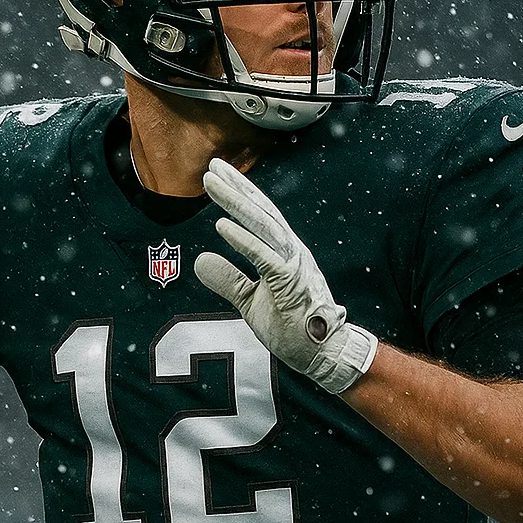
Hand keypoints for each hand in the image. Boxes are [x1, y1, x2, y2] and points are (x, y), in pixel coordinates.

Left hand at [194, 158, 377, 394]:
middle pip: (262, 212)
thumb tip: (199, 260)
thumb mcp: (250, 301)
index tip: (219, 173)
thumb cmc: (293, 328)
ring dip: (236, 204)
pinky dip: (243, 240)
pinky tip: (222, 225)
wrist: (322, 355)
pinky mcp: (291, 285)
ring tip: (213, 185)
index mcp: (285, 253)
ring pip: (263, 226)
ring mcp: (294, 266)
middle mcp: (292, 252)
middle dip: (236, 188)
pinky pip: (265, 258)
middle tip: (212, 167)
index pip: (261, 216)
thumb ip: (228, 279)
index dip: (240, 192)